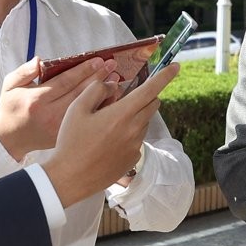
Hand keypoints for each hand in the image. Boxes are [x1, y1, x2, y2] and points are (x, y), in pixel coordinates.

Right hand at [0, 57, 118, 160]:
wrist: (10, 139)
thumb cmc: (12, 109)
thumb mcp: (10, 86)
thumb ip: (24, 72)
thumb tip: (40, 60)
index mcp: (37, 100)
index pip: (66, 81)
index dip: (84, 69)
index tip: (100, 60)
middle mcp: (50, 115)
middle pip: (81, 93)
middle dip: (99, 77)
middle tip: (113, 66)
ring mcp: (60, 129)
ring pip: (88, 109)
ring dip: (104, 93)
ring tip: (116, 80)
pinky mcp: (66, 138)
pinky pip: (89, 123)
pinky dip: (102, 111)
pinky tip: (111, 100)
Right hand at [42, 63, 178, 207]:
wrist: (69, 178)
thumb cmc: (70, 142)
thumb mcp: (77, 108)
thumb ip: (97, 90)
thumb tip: (114, 85)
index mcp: (122, 114)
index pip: (151, 89)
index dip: (165, 76)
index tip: (176, 66)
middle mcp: (135, 129)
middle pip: (153, 104)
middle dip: (145, 96)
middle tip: (123, 99)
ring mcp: (136, 146)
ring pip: (144, 122)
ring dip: (135, 116)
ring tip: (107, 125)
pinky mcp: (133, 159)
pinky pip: (137, 139)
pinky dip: (129, 134)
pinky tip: (107, 142)